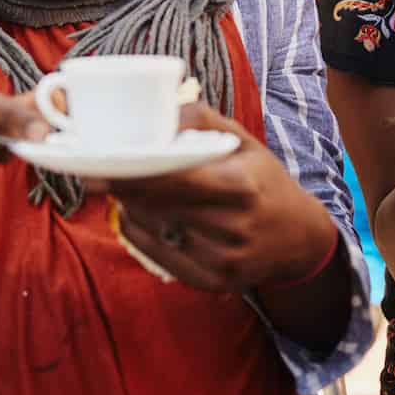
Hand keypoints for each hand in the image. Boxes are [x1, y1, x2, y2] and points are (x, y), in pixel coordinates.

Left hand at [94, 103, 338, 292]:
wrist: (298, 239)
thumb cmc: (261, 179)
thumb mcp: (242, 141)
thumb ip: (199, 119)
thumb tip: (158, 111)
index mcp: (241, 188)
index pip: (174, 181)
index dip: (132, 174)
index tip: (96, 168)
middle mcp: (233, 229)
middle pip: (156, 205)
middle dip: (123, 186)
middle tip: (96, 171)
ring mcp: (222, 261)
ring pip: (151, 228)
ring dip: (131, 205)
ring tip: (134, 188)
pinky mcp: (212, 283)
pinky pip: (154, 252)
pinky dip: (139, 229)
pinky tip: (143, 213)